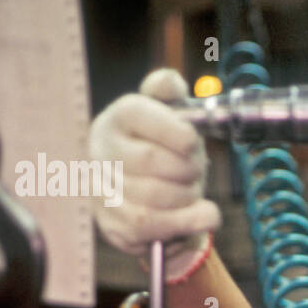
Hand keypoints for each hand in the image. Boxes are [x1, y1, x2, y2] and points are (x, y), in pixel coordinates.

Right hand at [89, 68, 219, 280]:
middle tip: (197, 170)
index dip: (174, 129)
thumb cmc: (171, 151)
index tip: (194, 142)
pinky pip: (153, 227)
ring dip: (187, 196)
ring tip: (194, 191)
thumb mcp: (174, 115)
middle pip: (148, 159)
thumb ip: (170, 92)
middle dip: (186, 168)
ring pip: (152, 197)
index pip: (136, 113)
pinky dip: (189, 222)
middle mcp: (101, 150)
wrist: (161, 199)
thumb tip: (168, 81)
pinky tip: (205, 214)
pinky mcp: (113, 225)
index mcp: (118, 118)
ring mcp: (102, 189)